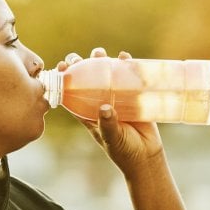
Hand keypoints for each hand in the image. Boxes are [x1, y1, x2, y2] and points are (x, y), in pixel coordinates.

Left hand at [57, 48, 164, 172]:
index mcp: (89, 114)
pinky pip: (129, 78)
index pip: (72, 94)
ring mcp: (118, 98)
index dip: (65, 80)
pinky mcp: (134, 96)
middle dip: (82, 66)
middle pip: (88, 80)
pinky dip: (127, 66)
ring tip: (99, 53)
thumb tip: (104, 108)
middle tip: (79, 58)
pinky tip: (125, 57)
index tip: (62, 67)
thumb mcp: (112, 138)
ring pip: (107, 76)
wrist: (147, 156)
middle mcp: (101, 103)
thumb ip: (108, 124)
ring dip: (102, 62)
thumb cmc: (124, 151)